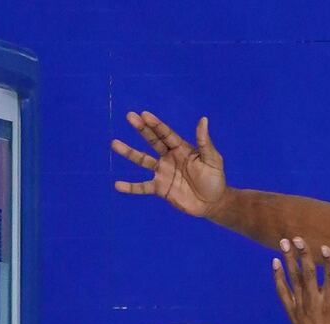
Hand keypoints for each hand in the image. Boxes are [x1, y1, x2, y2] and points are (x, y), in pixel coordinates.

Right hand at [112, 110, 226, 217]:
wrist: (213, 203)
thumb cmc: (215, 178)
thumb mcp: (212, 159)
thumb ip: (204, 142)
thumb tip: (203, 119)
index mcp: (181, 148)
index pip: (166, 134)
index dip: (156, 124)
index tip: (144, 114)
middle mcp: (169, 157)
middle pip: (152, 141)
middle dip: (141, 129)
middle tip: (129, 116)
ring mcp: (162, 172)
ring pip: (143, 160)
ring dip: (129, 153)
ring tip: (114, 144)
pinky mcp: (160, 189)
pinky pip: (142, 187)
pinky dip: (130, 187)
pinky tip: (117, 185)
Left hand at [272, 239, 329, 323]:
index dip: (328, 261)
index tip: (324, 247)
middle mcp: (314, 304)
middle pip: (308, 274)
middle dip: (303, 254)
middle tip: (297, 237)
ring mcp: (301, 308)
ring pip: (294, 280)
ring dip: (289, 260)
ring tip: (283, 243)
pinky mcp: (292, 314)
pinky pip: (283, 293)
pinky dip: (278, 278)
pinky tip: (275, 264)